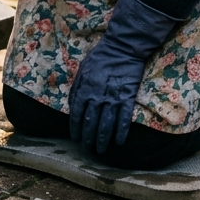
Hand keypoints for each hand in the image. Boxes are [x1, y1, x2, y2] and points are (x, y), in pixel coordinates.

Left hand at [68, 36, 145, 153]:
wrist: (122, 49)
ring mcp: (113, 99)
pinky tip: (120, 141)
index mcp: (84, 90)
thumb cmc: (100, 58)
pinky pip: (124, 118)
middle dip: (88, 138)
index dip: (75, 129)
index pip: (76, 115)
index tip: (75, 138)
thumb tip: (71, 105)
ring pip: (106, 124)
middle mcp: (97, 97)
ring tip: (101, 150)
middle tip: (88, 149)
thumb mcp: (82, 70)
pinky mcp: (128, 98)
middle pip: (90, 123)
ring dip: (103, 139)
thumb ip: (76, 88)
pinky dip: (121, 131)